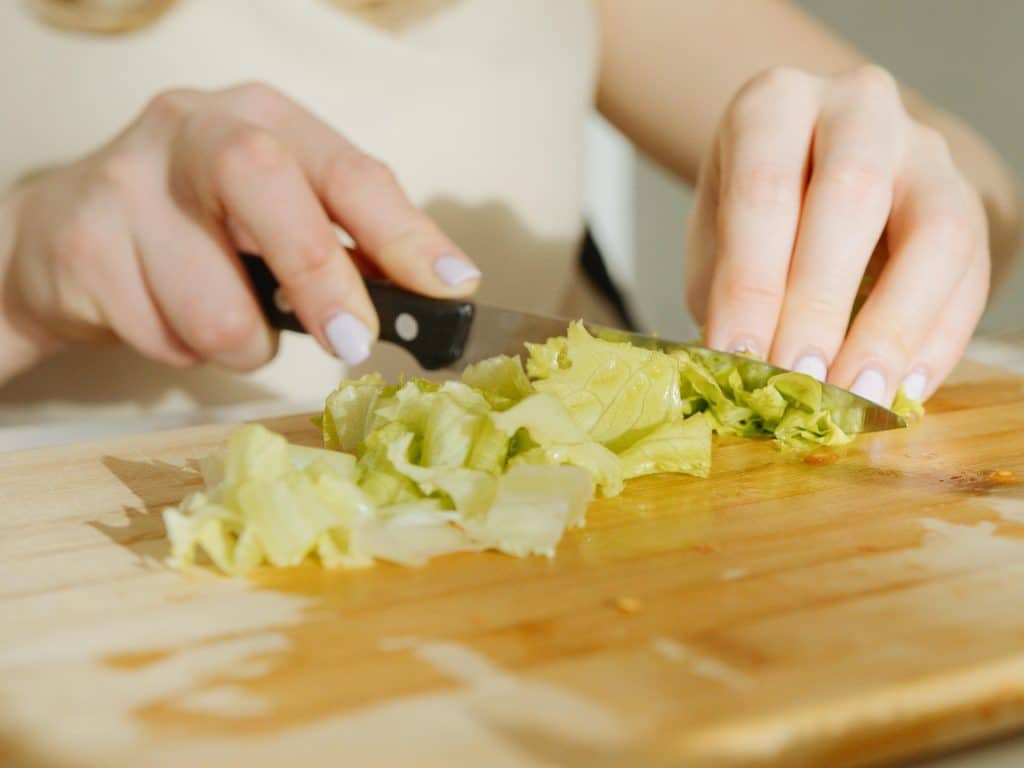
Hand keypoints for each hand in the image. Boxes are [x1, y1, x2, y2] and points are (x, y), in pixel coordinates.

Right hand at [3, 82, 479, 374]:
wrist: (62, 237)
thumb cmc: (198, 229)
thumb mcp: (277, 217)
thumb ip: (346, 245)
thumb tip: (434, 295)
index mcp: (265, 120)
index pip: (348, 169)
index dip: (406, 233)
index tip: (452, 286)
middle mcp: (194, 128)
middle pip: (267, 187)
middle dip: (322, 278)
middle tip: (352, 343)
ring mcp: (129, 181)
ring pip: (219, 308)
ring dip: (242, 343)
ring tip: (220, 316)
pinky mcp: (84, 244)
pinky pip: (166, 338)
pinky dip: (185, 350)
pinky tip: (162, 312)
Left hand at [685, 65, 987, 405]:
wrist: (809, 168)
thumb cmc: (751, 213)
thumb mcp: (715, 239)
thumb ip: (726, 294)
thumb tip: (735, 375)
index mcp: (775, 104)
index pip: (764, 190)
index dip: (752, 284)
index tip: (739, 359)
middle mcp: (857, 108)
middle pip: (853, 198)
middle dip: (822, 303)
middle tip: (800, 382)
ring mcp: (924, 149)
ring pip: (935, 233)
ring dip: (892, 328)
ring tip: (856, 397)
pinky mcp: (967, 200)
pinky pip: (970, 273)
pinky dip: (936, 342)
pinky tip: (899, 391)